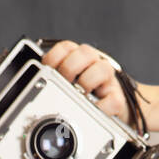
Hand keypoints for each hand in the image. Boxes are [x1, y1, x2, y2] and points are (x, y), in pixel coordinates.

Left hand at [41, 41, 158, 134]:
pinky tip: (95, 110)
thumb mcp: (71, 85)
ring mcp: (109, 79)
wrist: (118, 110)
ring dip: (87, 84)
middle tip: (66, 85)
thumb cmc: (90, 98)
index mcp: (81, 58)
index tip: (48, 70)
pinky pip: (111, 100)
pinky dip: (101, 107)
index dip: (54, 57)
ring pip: (100, 69)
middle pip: (83, 52)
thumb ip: (58, 78)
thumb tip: (40, 79)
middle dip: (70, 69)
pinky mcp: (118, 98)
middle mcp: (95, 63)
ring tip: (82, 96)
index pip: (66, 47)